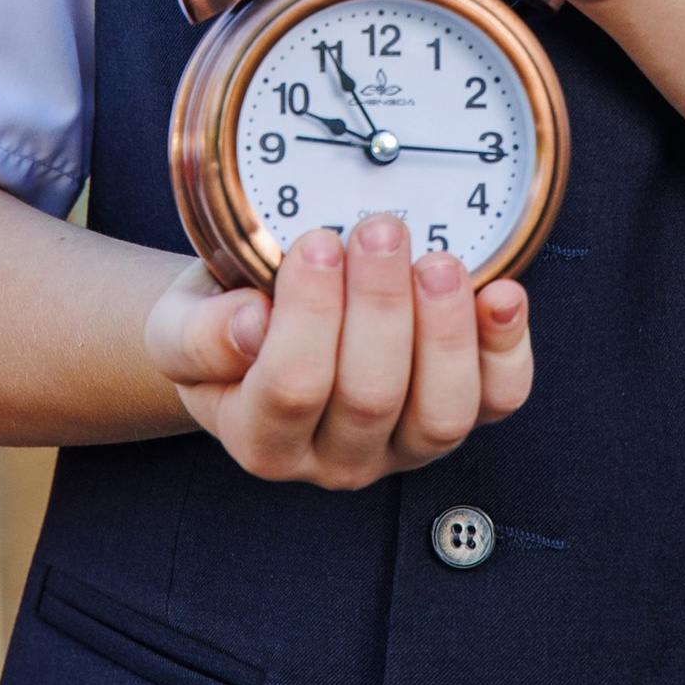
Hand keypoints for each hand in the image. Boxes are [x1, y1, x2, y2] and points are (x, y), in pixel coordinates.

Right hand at [143, 216, 532, 488]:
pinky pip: (499, 398)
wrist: (259, 330)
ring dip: (447, 330)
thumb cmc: (224, 320)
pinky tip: (500, 293)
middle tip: (379, 228)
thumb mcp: (178, 323)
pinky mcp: (458, 414)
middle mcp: (335, 456)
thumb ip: (196, 333)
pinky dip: (507, 346)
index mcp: (260, 436)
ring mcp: (403, 444)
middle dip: (382, 305)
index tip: (316, 242)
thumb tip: (249, 325)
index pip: (290, 390)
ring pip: (442, 413)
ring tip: (435, 259)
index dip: (310, 316)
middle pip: (371, 397)